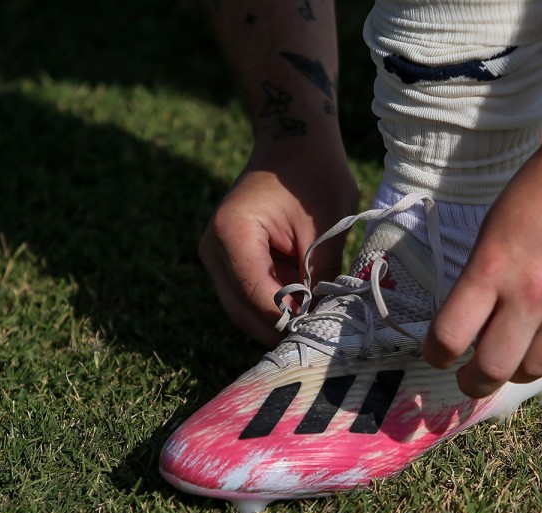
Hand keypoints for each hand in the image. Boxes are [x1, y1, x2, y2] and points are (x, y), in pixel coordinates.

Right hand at [201, 147, 358, 346]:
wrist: (294, 142)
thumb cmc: (313, 174)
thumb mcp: (327, 224)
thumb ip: (321, 274)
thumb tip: (326, 319)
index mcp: (232, 233)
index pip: (255, 295)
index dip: (287, 321)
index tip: (321, 333)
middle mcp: (214, 249)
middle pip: (242, 311)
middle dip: (280, 328)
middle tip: (321, 340)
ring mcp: (217, 257)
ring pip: (244, 309)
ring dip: (278, 320)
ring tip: (317, 325)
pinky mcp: (229, 261)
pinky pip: (250, 296)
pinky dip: (276, 306)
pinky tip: (307, 309)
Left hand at [422, 149, 541, 397]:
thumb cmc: (540, 188)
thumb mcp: (493, 229)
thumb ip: (482, 280)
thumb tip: (468, 325)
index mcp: (492, 268)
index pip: (449, 336)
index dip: (435, 353)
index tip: (436, 354)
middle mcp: (531, 295)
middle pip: (492, 369)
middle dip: (472, 382)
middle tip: (468, 378)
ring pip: (533, 369)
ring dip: (514, 369)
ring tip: (509, 359)